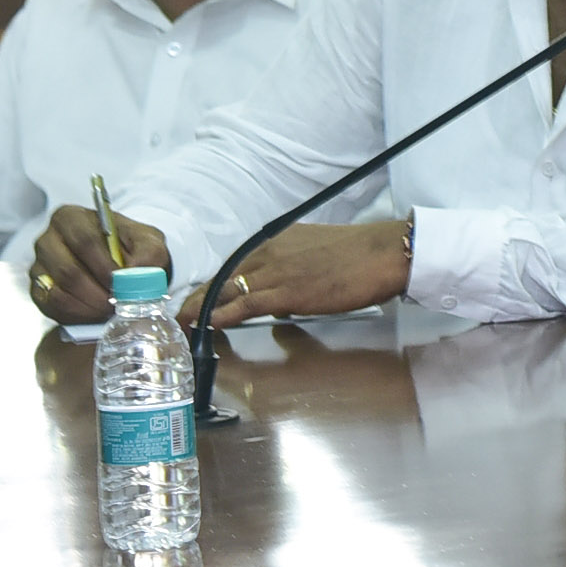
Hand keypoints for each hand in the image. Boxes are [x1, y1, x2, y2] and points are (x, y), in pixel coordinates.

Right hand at [29, 205, 174, 323]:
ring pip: (57, 292)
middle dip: (96, 293)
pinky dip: (76, 316)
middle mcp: (48, 240)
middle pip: (68, 270)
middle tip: (117, 305)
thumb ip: (149, 253)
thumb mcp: (148, 242)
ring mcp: (39, 267)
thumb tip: (136, 272)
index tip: (121, 282)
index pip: (84, 240)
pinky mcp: (38, 291)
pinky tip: (96, 316)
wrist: (122, 262)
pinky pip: (51, 308)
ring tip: (110, 311)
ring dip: (88, 307)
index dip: (104, 265)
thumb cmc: (131, 247)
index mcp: (71, 218)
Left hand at [200, 221, 413, 325]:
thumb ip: (296, 272)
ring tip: (182, 325)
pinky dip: (221, 315)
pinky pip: (243, 304)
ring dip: (201, 309)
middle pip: (224, 277)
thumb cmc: (364, 256)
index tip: (201, 298)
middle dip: (199, 297)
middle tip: (180, 315)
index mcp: (279, 241)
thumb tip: (283, 300)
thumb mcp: (321, 255)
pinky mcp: (285, 291)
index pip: (237, 264)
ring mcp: (276, 271)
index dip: (216, 284)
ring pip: (227, 291)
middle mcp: (270, 252)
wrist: (386, 253)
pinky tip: (206, 325)